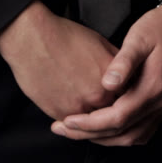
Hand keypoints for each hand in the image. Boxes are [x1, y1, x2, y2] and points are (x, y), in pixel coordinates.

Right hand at [0, 1, 118, 123]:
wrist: (33, 39)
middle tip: (101, 104)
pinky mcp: (58, 113)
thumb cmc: (65, 37)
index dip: (123, 99)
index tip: (119, 97)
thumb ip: (117, 64)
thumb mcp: (101, 43)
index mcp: (113, 81)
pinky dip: (72, 120)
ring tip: (84, 106)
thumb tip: (126, 74)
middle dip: (109, 111)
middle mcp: (98, 97)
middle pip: (110, 114)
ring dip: (90, 118)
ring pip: (91, 124)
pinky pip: (71, 125)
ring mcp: (78, 108)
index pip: (127, 100)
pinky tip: (71, 109)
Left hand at [53, 2, 161, 146]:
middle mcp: (159, 104)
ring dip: (102, 139)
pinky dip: (118, 137)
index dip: (90, 123)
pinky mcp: (160, 108)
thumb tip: (106, 84)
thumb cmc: (157, 29)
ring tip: (76, 131)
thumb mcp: (139, 38)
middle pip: (122, 134)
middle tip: (62, 129)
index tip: (67, 121)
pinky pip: (139, 133)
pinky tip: (100, 131)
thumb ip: (123, 62)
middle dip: (89, 135)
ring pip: (131, 138)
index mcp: (153, 87)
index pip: (118, 117)